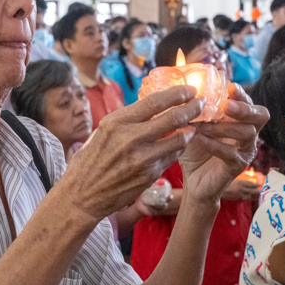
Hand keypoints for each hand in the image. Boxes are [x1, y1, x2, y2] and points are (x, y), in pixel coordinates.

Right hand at [60, 85, 203, 221]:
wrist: (83, 194)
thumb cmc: (90, 161)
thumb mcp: (102, 132)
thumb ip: (126, 120)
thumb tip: (151, 106)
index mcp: (116, 122)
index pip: (155, 101)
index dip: (177, 93)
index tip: (189, 90)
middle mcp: (130, 138)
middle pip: (173, 117)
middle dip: (192, 108)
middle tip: (201, 103)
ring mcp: (142, 158)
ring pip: (179, 139)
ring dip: (190, 131)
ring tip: (192, 126)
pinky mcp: (149, 174)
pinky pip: (172, 157)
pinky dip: (178, 149)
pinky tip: (178, 145)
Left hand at [178, 84, 268, 207]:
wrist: (192, 178)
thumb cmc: (193, 147)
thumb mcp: (191, 123)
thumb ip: (192, 107)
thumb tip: (184, 85)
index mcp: (237, 119)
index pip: (248, 102)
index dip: (242, 94)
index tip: (231, 86)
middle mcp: (247, 132)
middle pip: (260, 115)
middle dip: (245, 108)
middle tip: (227, 106)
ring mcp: (245, 150)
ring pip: (247, 133)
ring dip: (222, 127)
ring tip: (201, 126)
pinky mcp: (237, 166)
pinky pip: (231, 153)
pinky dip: (215, 145)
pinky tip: (200, 139)